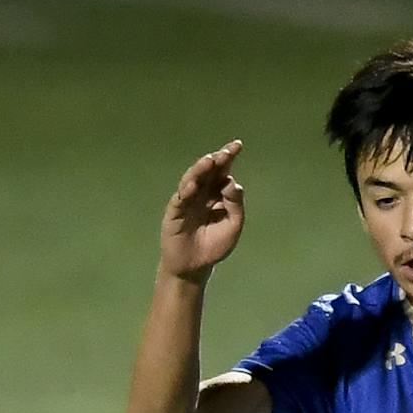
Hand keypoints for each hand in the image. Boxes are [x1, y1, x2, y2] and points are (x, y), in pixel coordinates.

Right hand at [158, 141, 245, 284]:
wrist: (195, 266)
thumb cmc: (214, 246)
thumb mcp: (233, 226)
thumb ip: (235, 205)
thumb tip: (233, 182)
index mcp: (217, 193)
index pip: (223, 171)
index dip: (228, 157)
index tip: (237, 145)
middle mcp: (201, 192)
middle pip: (208, 171)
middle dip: (216, 159)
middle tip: (225, 152)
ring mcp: (187, 200)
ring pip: (193, 179)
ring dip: (200, 169)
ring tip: (210, 160)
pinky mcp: (175, 211)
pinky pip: (180, 198)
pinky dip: (187, 190)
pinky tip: (194, 184)